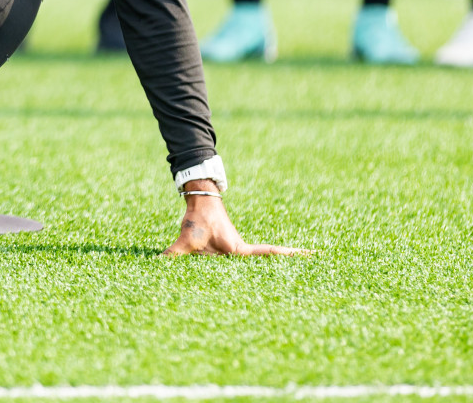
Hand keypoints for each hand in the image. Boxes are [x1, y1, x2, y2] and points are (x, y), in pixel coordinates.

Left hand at [163, 185, 306, 256]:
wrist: (199, 201)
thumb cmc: (197, 220)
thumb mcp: (185, 241)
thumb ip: (172, 256)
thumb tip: (156, 266)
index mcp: (238, 250)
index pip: (269, 254)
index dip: (289, 256)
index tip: (312, 254)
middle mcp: (243, 251)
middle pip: (268, 262)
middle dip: (290, 263)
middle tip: (315, 263)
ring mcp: (239, 250)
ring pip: (258, 262)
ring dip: (278, 262)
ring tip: (305, 264)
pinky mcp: (231, 249)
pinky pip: (248, 258)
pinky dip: (258, 262)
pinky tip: (264, 272)